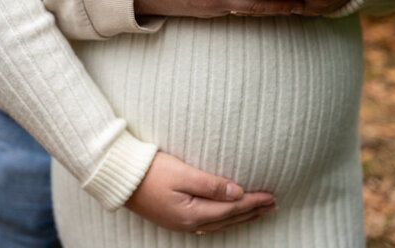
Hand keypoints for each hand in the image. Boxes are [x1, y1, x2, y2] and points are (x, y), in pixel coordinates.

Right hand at [125, 152, 275, 232]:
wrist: (121, 178)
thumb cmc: (151, 171)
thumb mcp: (183, 173)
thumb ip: (211, 184)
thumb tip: (238, 192)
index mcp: (193, 213)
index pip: (232, 208)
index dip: (254, 202)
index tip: (271, 196)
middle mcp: (190, 223)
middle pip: (229, 218)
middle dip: (252, 211)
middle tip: (272, 205)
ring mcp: (182, 223)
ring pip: (220, 223)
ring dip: (241, 217)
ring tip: (258, 212)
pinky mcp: (175, 218)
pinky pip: (209, 223)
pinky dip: (225, 220)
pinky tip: (228, 218)